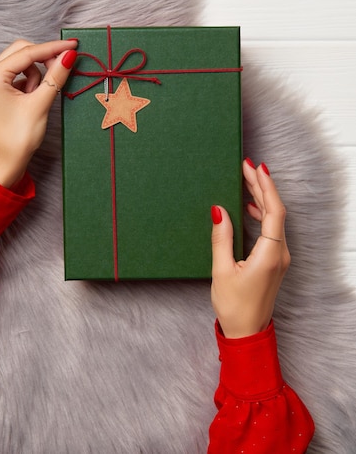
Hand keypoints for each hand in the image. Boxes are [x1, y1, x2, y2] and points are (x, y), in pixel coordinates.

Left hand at [0, 38, 77, 188]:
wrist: (7, 163)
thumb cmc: (18, 138)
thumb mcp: (40, 104)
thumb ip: (55, 76)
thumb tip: (69, 56)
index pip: (27, 53)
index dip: (53, 48)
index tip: (73, 45)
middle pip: (22, 52)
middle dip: (44, 58)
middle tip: (64, 66)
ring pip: (22, 63)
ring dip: (38, 74)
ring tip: (41, 96)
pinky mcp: (0, 91)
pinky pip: (20, 76)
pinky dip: (32, 82)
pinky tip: (35, 97)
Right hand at [210, 159, 290, 337]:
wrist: (247, 332)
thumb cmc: (234, 306)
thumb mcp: (222, 271)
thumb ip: (221, 238)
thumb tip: (219, 211)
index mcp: (270, 254)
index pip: (274, 211)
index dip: (265, 187)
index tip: (256, 168)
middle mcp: (280, 253)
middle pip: (276, 211)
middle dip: (262, 186)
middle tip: (247, 167)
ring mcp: (279, 257)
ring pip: (275, 219)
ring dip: (262, 198)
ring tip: (247, 181)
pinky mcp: (275, 261)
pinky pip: (272, 230)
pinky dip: (262, 214)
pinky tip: (250, 207)